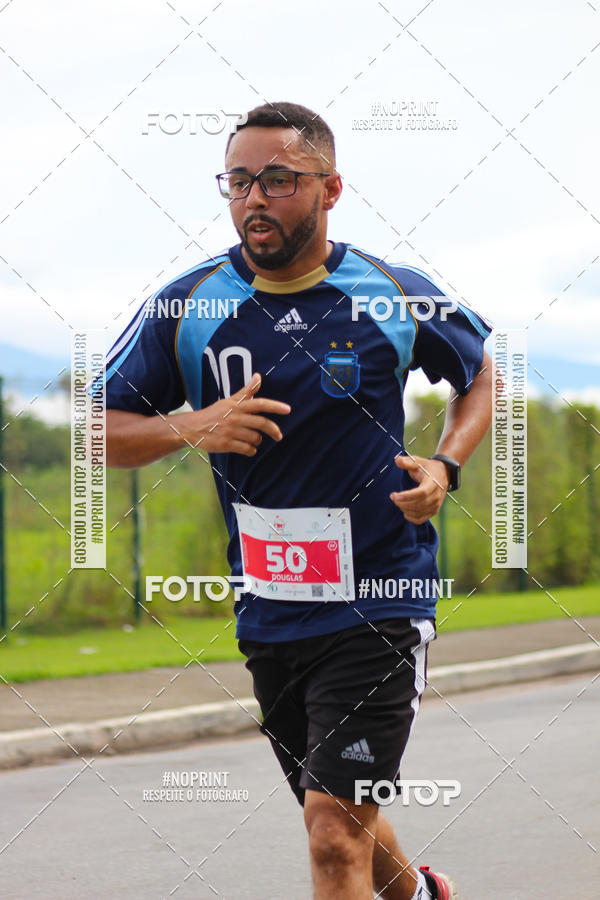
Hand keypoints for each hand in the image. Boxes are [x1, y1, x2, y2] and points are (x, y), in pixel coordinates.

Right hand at [176, 373, 290, 455]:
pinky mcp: (226, 444)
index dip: (275, 406)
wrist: (193, 428)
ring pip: (255, 438)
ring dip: (257, 441)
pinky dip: (250, 450)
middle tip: (279, 436)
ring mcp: (231, 431)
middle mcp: (235, 417)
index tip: (288, 409)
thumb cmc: (214, 414)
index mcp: (237, 406)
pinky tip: (247, 448)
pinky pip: (247, 449)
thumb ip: (246, 391)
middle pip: (261, 423)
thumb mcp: (230, 401)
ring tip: (253, 440)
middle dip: (273, 430)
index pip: (260, 404)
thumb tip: (258, 376)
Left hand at [390, 454, 449, 524]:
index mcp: (433, 482)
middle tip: (393, 496)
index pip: (422, 493)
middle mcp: (436, 495)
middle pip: (418, 504)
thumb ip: (408, 462)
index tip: (395, 495)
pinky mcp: (434, 511)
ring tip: (397, 501)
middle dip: (402, 502)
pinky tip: (404, 510)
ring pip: (418, 513)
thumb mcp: (418, 461)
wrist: (442, 474)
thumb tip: (397, 460)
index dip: (408, 496)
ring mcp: (436, 504)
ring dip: (404, 509)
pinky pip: (421, 519)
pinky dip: (410, 517)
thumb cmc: (427, 468)